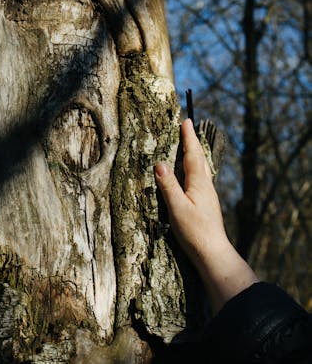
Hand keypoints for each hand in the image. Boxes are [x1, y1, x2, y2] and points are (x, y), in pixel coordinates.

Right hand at [155, 118, 257, 313]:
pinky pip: (201, 178)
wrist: (214, 254)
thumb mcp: (177, 208)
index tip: (186, 120)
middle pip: (199, 158)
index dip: (188, 138)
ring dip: (195, 154)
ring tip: (190, 146)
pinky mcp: (207, 204)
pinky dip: (195, 168)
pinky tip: (193, 175)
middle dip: (192, 142)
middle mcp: (206, 186)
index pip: (192, 154)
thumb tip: (159, 163)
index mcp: (199, 183)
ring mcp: (208, 195)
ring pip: (202, 168)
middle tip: (187, 128)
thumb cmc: (195, 232)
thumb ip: (168, 185)